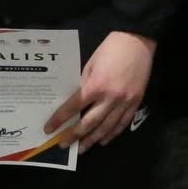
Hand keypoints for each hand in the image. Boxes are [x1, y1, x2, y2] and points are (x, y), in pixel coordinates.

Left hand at [45, 31, 153, 148]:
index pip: (73, 107)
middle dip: (74, 135)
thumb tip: (77, 101)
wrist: (137, 41)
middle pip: (89, 123)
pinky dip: (113, 133)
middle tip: (64, 145)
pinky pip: (123, 123)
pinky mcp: (136, 102)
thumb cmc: (111, 48)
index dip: (60, 120)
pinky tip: (104, 139)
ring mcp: (124, 102)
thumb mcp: (91, 64)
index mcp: (96, 85)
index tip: (49, 129)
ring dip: (93, 139)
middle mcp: (110, 97)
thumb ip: (85, 83)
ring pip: (106, 127)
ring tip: (82, 148)